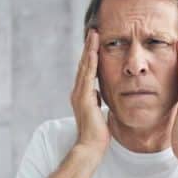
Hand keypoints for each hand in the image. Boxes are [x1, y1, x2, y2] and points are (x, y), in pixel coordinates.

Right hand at [70, 30, 109, 155]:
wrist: (91, 147)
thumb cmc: (98, 133)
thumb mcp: (99, 112)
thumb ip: (97, 101)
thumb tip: (98, 93)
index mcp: (83, 94)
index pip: (88, 70)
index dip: (91, 55)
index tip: (97, 41)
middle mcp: (78, 92)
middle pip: (84, 64)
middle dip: (89, 47)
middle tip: (93, 31)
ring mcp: (79, 94)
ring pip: (85, 67)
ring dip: (89, 50)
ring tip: (94, 35)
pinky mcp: (83, 98)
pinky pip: (88, 76)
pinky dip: (91, 62)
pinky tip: (95, 51)